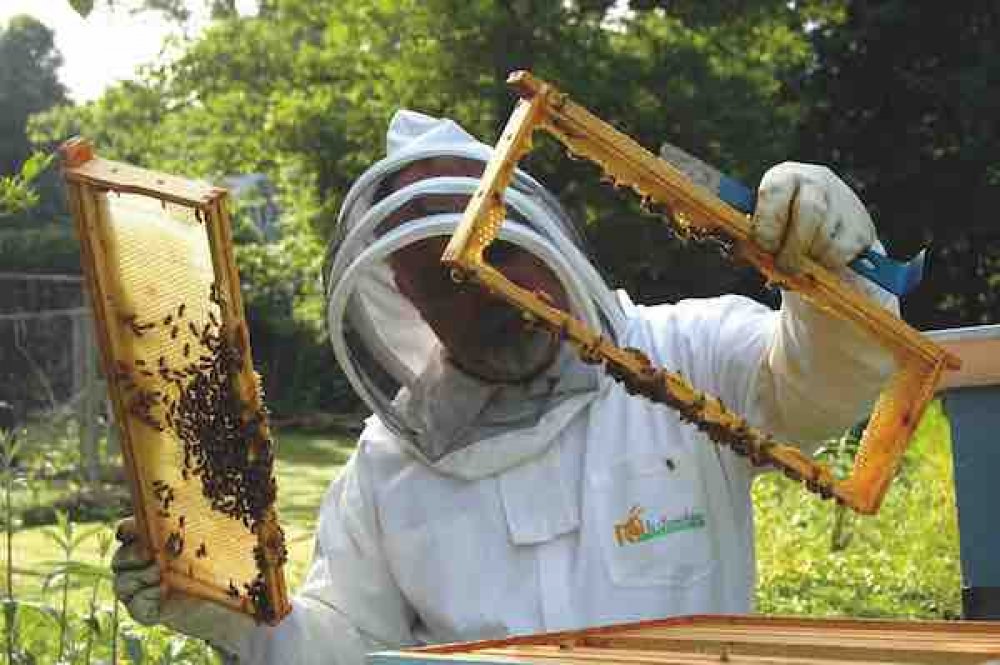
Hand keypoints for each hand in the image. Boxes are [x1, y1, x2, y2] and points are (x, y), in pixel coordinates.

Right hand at [112, 518, 256, 657]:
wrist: (227, 599)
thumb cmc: (219, 561)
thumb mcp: (206, 538)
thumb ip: (192, 522)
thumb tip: (197, 493)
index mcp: (150, 542)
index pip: (126, 532)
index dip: (126, 529)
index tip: (131, 529)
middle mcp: (140, 566)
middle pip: (120, 558)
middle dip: (132, 555)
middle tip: (149, 555)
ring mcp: (140, 590)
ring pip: (122, 584)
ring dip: (140, 577)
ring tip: (160, 574)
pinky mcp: (146, 611)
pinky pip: (136, 606)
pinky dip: (146, 598)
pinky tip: (163, 591)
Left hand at [752, 162, 875, 273]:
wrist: (824, 224)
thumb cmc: (781, 227)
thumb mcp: (764, 224)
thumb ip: (752, 237)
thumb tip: (739, 254)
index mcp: (784, 176)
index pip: (775, 191)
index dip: (767, 222)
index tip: (763, 246)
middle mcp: (817, 181)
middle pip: (809, 212)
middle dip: (792, 247)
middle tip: (783, 267)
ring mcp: (844, 201)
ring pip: (826, 236)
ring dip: (809, 259)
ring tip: (799, 265)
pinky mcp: (861, 226)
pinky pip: (841, 252)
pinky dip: (826, 264)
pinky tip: (818, 263)